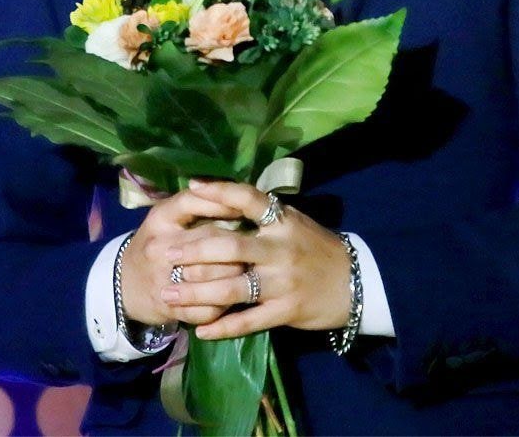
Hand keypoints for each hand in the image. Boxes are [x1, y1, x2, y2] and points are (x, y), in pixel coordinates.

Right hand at [121, 185, 245, 325]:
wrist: (123, 283)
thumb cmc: (156, 242)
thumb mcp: (167, 216)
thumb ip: (196, 204)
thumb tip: (236, 197)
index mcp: (160, 218)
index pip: (193, 202)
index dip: (222, 203)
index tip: (245, 207)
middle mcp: (159, 246)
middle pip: (209, 240)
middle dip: (236, 244)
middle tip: (253, 246)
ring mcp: (163, 278)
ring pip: (212, 275)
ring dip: (235, 274)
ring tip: (249, 271)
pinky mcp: (168, 306)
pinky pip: (206, 309)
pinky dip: (223, 305)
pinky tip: (232, 299)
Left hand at [159, 179, 350, 339]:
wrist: (355, 282)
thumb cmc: (318, 248)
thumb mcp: (296, 222)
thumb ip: (265, 215)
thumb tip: (227, 199)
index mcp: (282, 221)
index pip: (248, 199)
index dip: (220, 192)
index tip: (192, 188)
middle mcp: (280, 248)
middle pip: (229, 247)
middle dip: (192, 251)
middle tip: (163, 254)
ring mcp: (282, 281)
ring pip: (232, 287)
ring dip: (196, 292)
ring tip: (168, 296)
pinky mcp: (285, 310)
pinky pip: (248, 320)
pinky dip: (223, 327)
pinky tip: (201, 330)